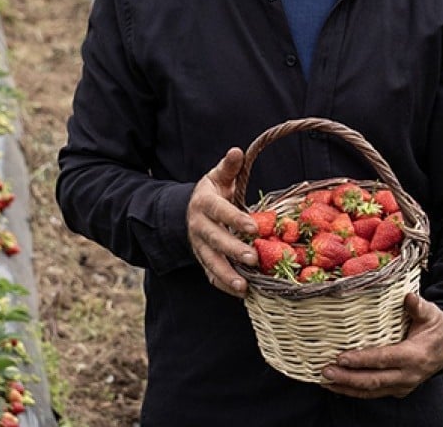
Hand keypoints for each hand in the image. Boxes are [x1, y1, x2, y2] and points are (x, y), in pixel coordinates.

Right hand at [187, 147, 257, 297]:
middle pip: (215, 240)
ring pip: (210, 262)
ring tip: (244, 286)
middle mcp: (199, 226)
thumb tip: (237, 150)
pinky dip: (223, 285)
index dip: (236, 219)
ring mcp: (199, 246)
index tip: (254, 227)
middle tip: (253, 258)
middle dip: (233, 250)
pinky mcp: (202, 259)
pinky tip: (241, 292)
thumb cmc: (211, 193)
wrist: (187, 212)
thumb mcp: (217, 177)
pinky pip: (211, 274)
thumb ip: (229, 167)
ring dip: (226, 275)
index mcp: (204, 204)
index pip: (220, 211)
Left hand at [320, 293, 442, 398]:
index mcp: (414, 356)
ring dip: (347, 387)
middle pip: (374, 380)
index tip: (342, 358)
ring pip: (371, 391)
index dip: (362, 360)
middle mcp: (408, 375)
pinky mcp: (397, 390)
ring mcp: (402, 386)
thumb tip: (409, 297)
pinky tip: (337, 385)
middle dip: (348, 377)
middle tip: (326, 371)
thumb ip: (419, 307)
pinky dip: (354, 391)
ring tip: (325, 380)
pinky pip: (373, 393)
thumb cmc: (436, 328)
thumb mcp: (432, 314)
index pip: (384, 359)